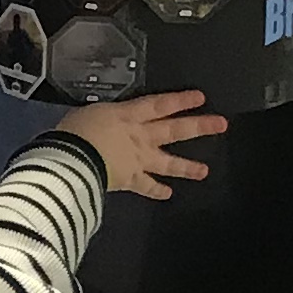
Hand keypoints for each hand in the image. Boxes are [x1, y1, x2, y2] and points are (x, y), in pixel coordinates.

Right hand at [54, 90, 226, 199]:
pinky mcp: (130, 180)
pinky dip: (157, 191)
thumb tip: (102, 117)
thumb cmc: (75, 131)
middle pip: (174, 130)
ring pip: (168, 162)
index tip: (201, 98)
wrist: (72, 158)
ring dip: (187, 167)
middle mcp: (140, 136)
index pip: (160, 104)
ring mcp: (138, 159)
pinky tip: (168, 194)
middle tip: (221, 124)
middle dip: (199, 126)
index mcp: (128, 115)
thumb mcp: (89, 112)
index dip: (181, 100)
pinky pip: (147, 187)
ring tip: (204, 171)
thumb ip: (103, 116)